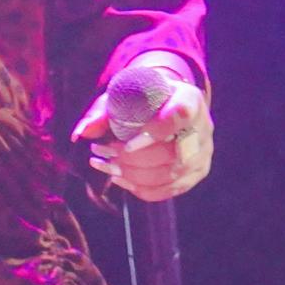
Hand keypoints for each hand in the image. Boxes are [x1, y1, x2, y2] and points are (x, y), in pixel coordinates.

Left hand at [73, 73, 213, 202]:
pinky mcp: (197, 173)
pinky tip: (121, 179)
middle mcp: (203, 128)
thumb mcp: (125, 95)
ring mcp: (202, 154)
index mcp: (190, 100)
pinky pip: (170, 189)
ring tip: (107, 167)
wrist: (167, 105)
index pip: (181, 115)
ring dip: (134, 175)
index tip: (126, 144)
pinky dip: (142, 189)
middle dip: (134, 160)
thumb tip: (82, 134)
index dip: (156, 132)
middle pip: (173, 153)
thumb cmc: (144, 99)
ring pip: (170, 175)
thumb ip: (103, 113)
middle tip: (104, 154)